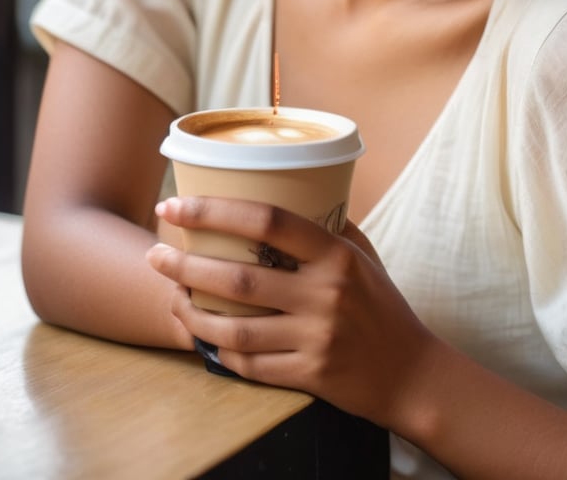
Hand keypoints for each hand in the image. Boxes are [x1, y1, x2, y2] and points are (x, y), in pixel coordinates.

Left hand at [146, 196, 436, 425]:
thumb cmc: (383, 307)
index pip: (269, 220)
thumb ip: (327, 229)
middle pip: (239, 277)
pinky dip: (220, 351)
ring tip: (169, 296)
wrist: (412, 373)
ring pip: (236, 327)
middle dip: (186, 264)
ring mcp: (316, 337)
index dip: (216, 210)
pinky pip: (250, 365)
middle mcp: (325, 294)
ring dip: (193, 313)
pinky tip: (202, 337)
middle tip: (155, 253)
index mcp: (336, 255)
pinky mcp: (310, 374)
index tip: (176, 204)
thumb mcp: (362, 257)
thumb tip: (287, 192)